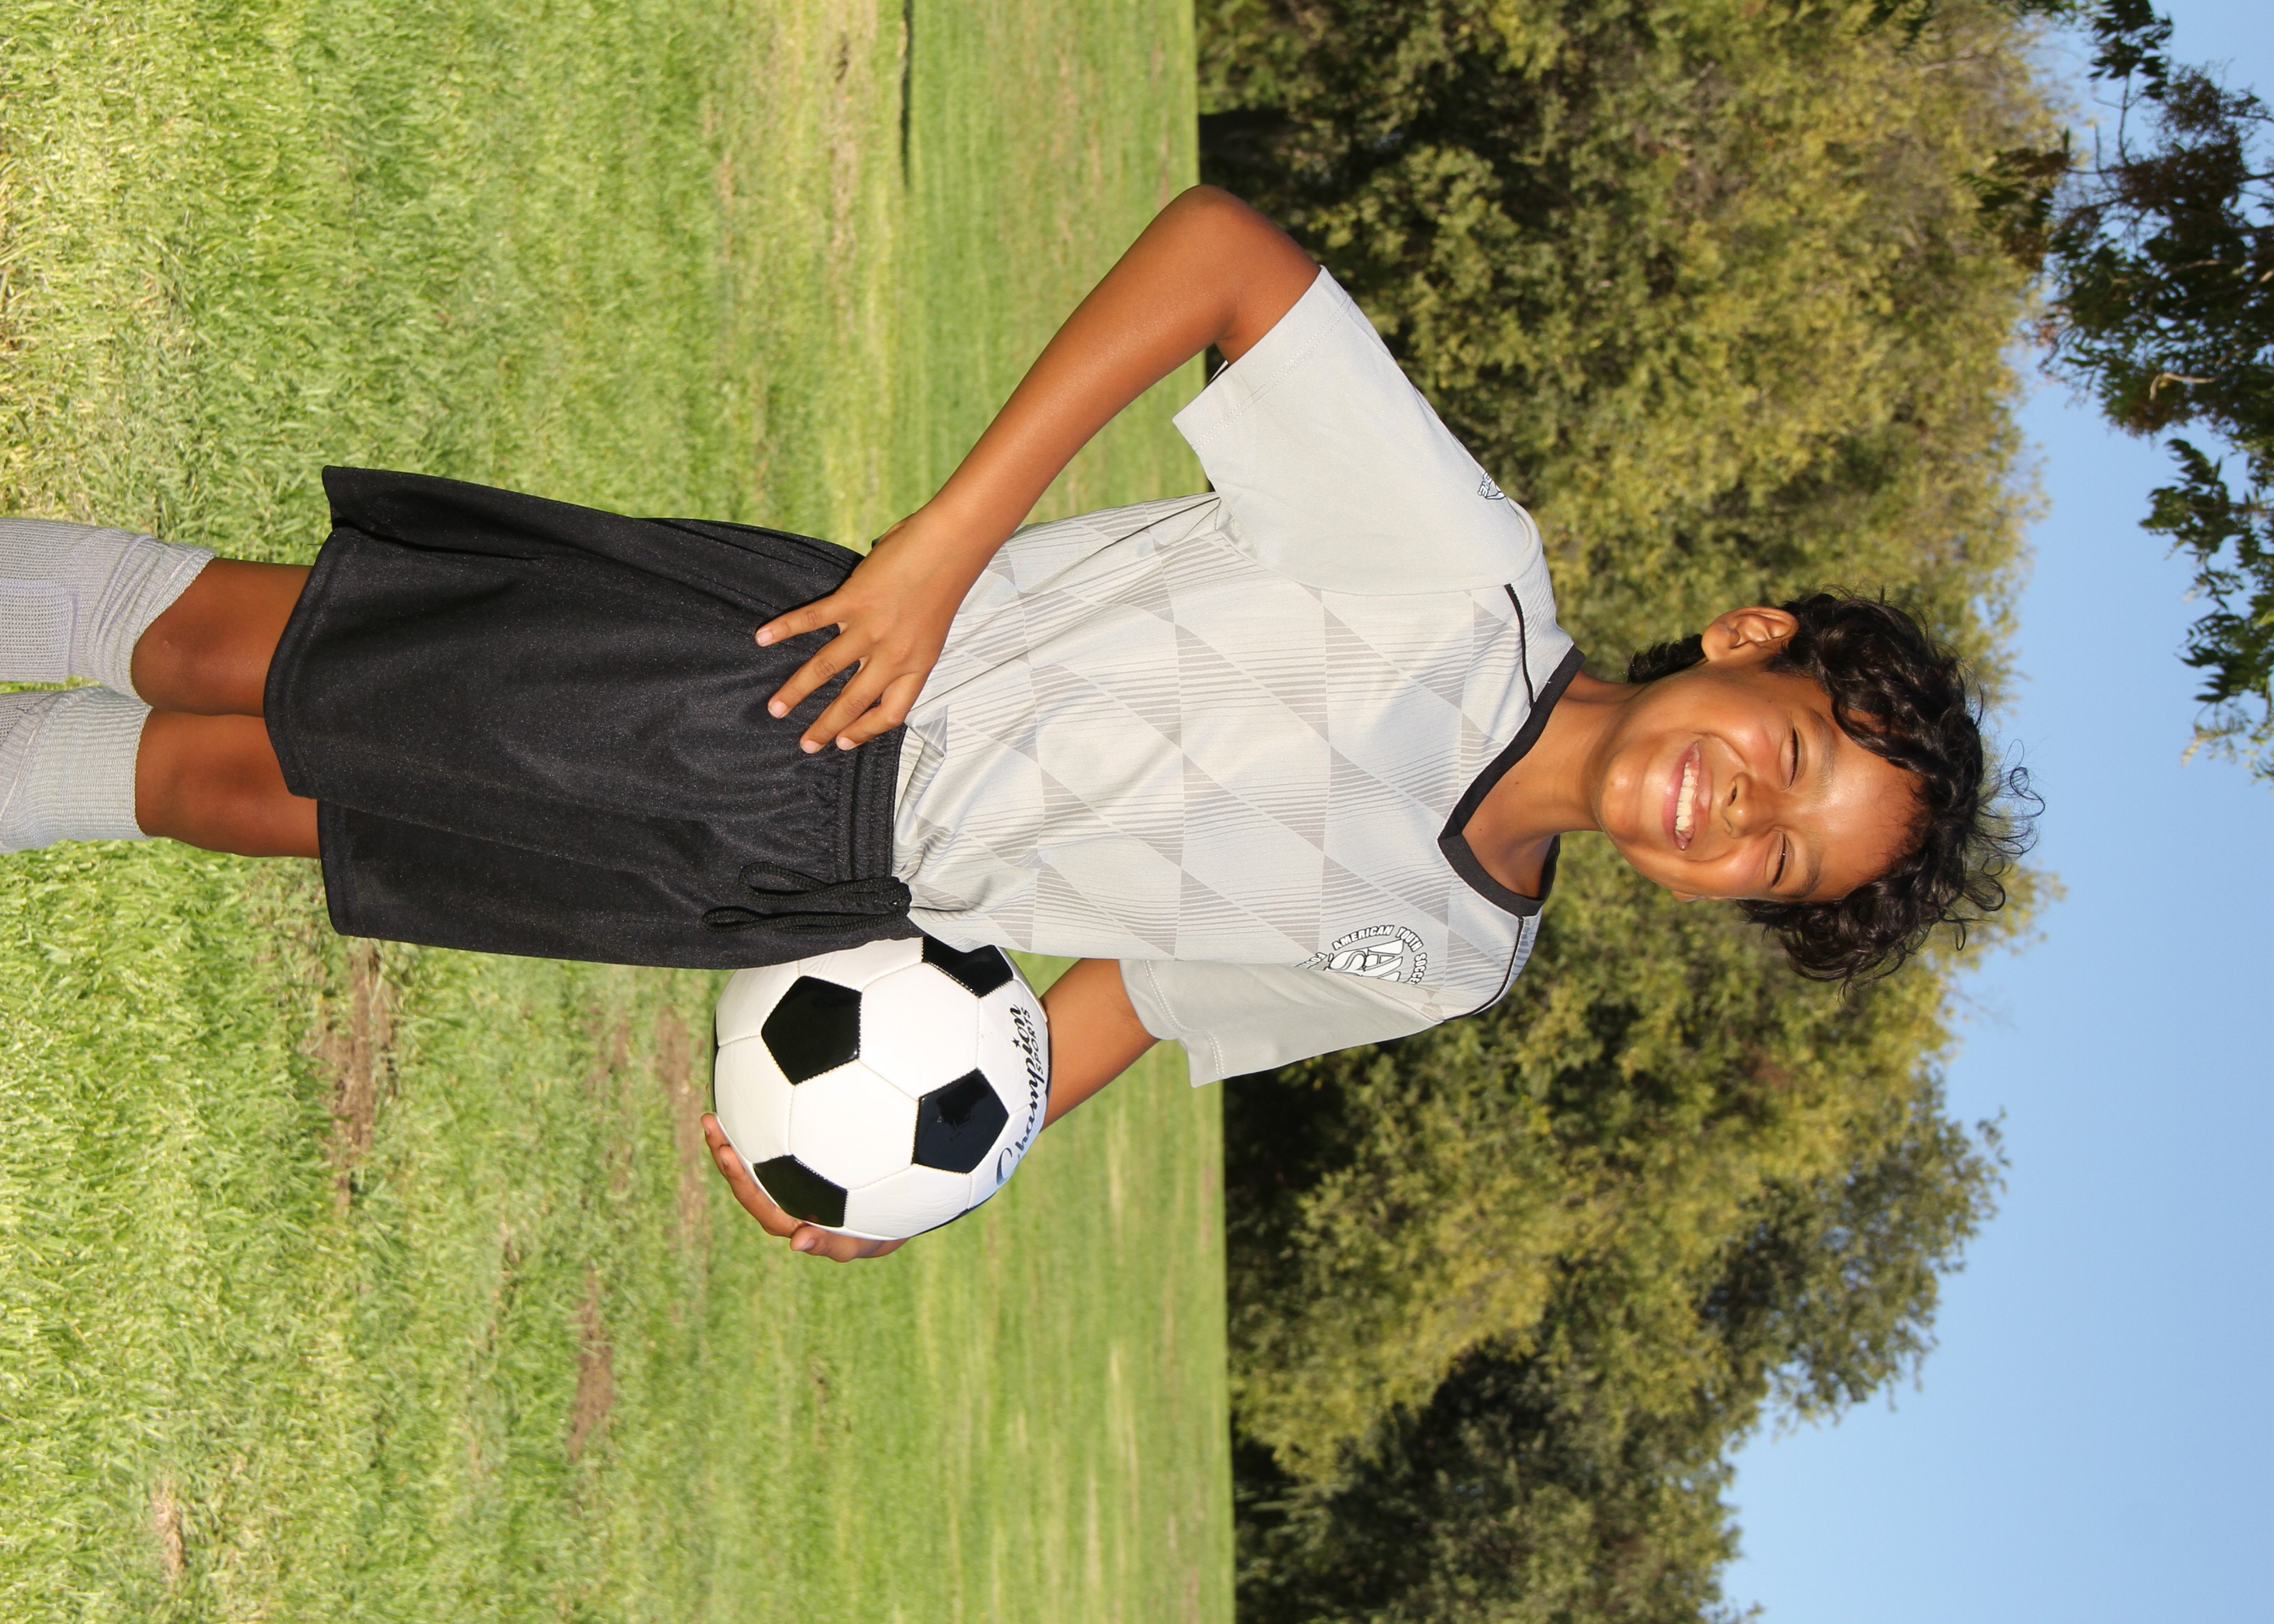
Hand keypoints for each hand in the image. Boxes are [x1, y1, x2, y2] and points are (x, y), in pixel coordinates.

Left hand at [702, 1114, 905, 1260]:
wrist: (897, 1209)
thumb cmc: (881, 1228)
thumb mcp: (863, 1241)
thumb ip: (832, 1244)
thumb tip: (796, 1243)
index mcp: (792, 1221)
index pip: (759, 1203)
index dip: (742, 1180)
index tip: (727, 1155)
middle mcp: (783, 1204)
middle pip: (747, 1182)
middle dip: (725, 1153)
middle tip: (710, 1121)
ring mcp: (787, 1185)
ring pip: (752, 1165)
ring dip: (731, 1140)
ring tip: (714, 1114)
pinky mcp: (795, 1167)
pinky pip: (768, 1150)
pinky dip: (754, 1131)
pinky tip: (745, 1103)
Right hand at [755, 509, 987, 753]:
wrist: (953, 544)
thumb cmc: (946, 579)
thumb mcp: (932, 629)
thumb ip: (905, 647)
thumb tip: (874, 653)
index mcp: (918, 664)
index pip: (890, 713)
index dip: (865, 732)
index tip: (844, 742)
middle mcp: (894, 654)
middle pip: (853, 701)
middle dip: (824, 726)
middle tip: (804, 743)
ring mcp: (872, 628)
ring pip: (826, 669)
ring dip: (796, 691)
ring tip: (776, 708)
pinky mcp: (855, 600)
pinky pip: (813, 620)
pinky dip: (785, 630)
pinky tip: (763, 638)